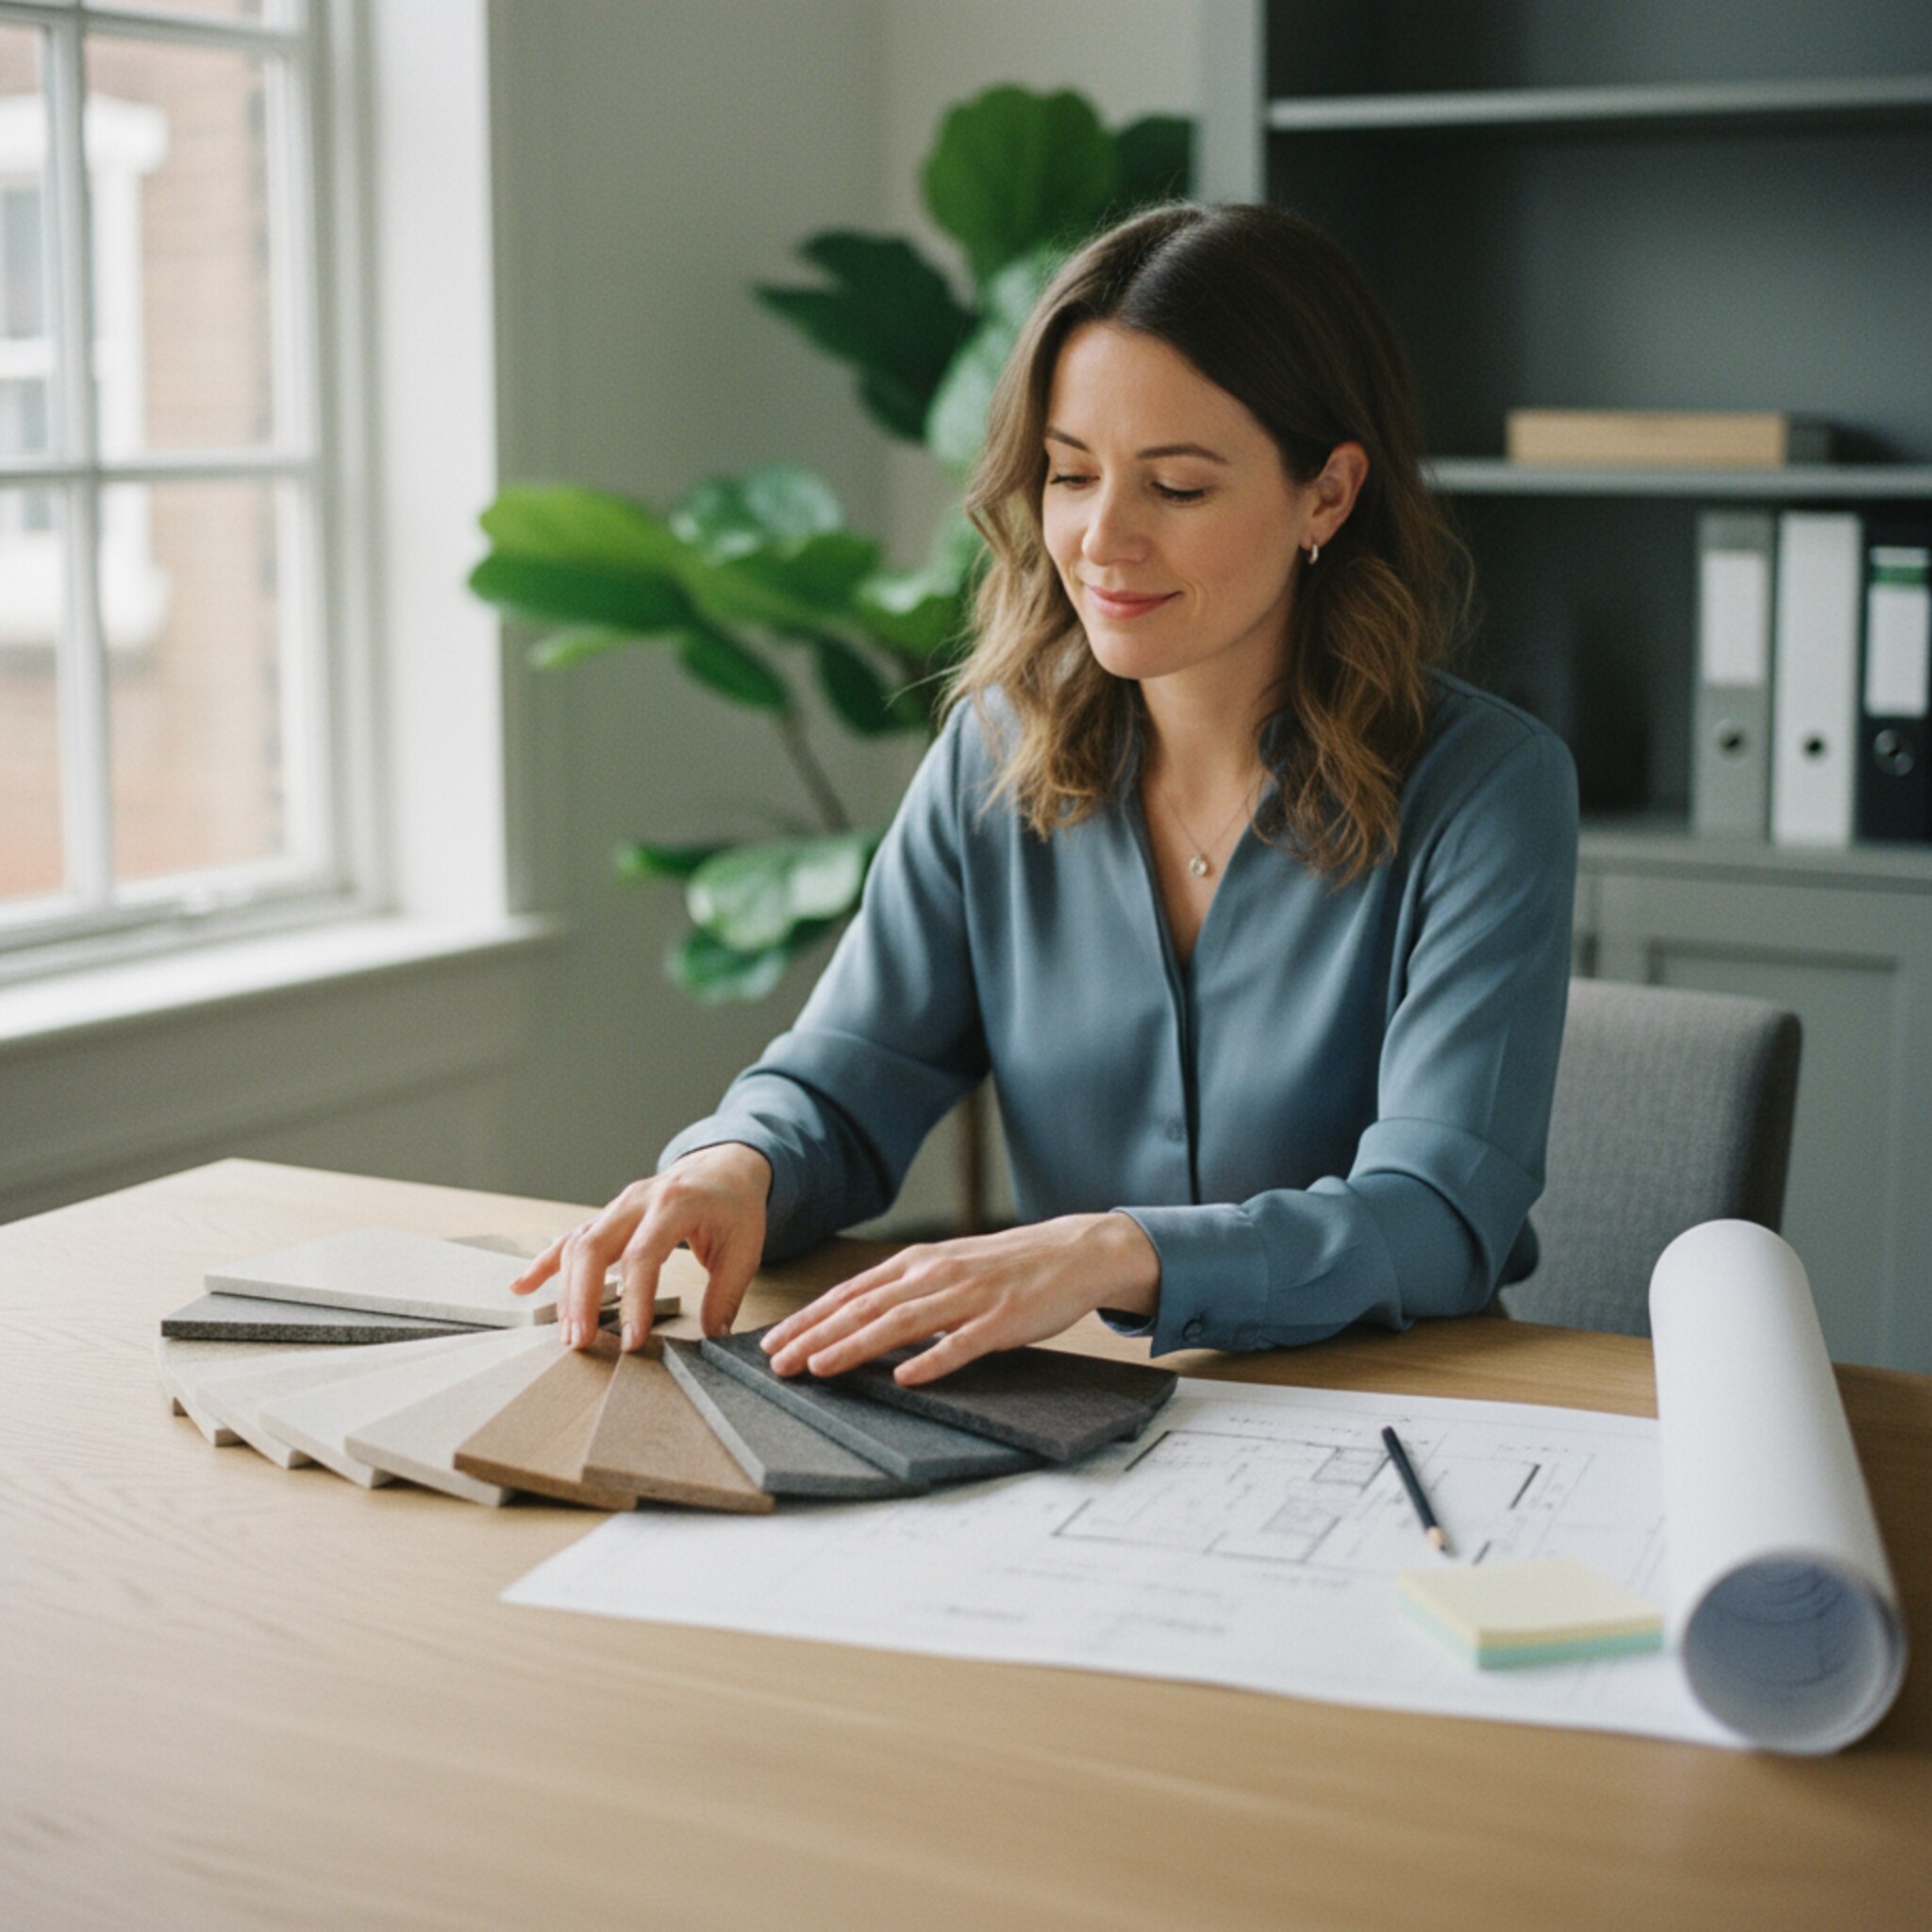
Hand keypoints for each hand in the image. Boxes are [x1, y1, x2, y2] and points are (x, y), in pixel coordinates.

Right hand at [509, 1143, 771, 1350]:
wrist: (725, 1167)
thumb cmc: (735, 1207)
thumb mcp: (744, 1248)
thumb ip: (726, 1294)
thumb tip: (714, 1340)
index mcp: (675, 1204)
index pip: (643, 1256)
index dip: (634, 1302)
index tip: (632, 1342)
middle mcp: (638, 1201)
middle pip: (595, 1247)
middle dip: (584, 1298)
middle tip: (583, 1342)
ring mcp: (618, 1206)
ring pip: (578, 1245)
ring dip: (567, 1291)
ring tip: (568, 1334)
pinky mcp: (608, 1216)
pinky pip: (570, 1239)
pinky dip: (544, 1264)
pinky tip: (521, 1287)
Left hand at [760, 1212, 1160, 1385]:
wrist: (1074, 1251)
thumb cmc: (1006, 1266)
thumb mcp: (947, 1267)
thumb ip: (906, 1290)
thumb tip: (857, 1317)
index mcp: (917, 1262)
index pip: (850, 1292)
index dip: (808, 1318)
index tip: (773, 1342)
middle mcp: (935, 1274)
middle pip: (864, 1307)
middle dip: (815, 1336)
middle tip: (777, 1364)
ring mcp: (968, 1296)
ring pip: (901, 1323)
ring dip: (856, 1346)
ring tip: (820, 1367)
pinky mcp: (1002, 1320)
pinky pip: (962, 1343)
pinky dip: (932, 1361)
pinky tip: (906, 1378)